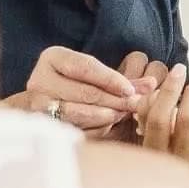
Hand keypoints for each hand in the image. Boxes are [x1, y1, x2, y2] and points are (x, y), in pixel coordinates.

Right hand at [19, 46, 137, 137]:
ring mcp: (37, 105)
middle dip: (114, 100)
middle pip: (84, 92)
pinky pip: (74, 129)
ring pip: (79, 113)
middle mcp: (39, 80)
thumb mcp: (92, 75)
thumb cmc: (73, 85)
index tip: (131, 89)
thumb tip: (151, 85)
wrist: (40, 105)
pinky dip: (95, 128)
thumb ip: (121, 80)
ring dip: (106, 115)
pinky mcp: (42, 125)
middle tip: (135, 105)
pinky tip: (108, 126)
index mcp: (52, 58)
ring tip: (123, 115)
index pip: (86, 67)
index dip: (111, 79)